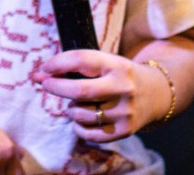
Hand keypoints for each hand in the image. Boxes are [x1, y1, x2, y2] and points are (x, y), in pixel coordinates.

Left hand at [33, 50, 168, 141]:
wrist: (156, 94)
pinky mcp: (125, 131)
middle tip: (46, 85)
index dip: (56, 64)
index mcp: (116, 65)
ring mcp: (125, 111)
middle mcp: (123, 88)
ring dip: (70, 108)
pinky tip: (80, 119)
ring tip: (75, 103)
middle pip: (79, 91)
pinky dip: (78, 126)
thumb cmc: (118, 75)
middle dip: (55, 87)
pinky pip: (89, 133)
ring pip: (81, 114)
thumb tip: (37, 76)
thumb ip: (73, 67)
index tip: (43, 69)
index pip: (80, 60)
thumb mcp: (103, 63)